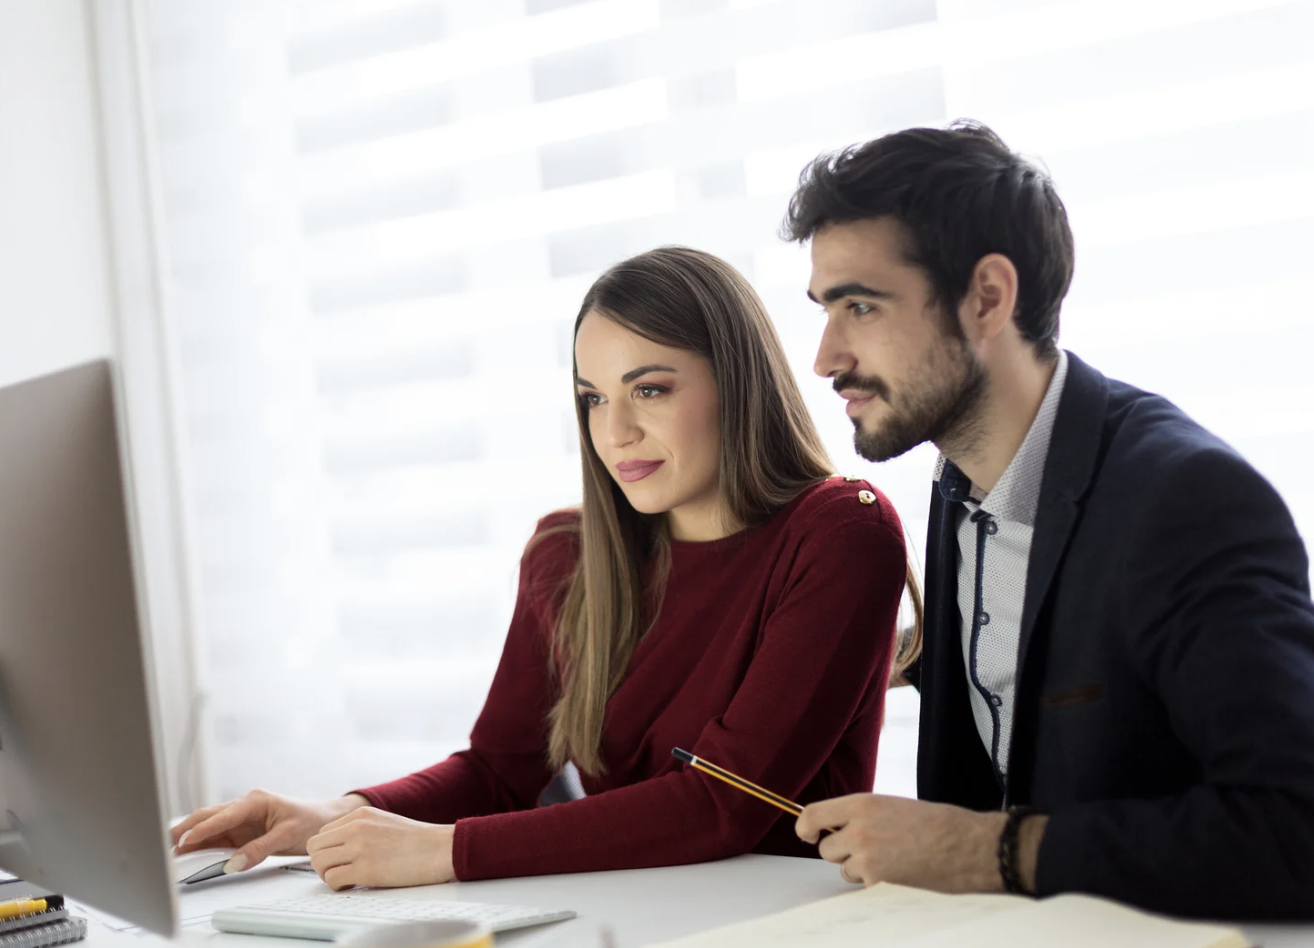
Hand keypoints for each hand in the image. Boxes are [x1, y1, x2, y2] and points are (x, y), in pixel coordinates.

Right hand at [171, 790, 368, 872]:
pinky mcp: (241, 831)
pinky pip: (217, 837)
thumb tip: (234, 863)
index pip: (223, 814)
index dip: (203, 828)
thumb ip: (260, 849)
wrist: (325, 819)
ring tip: (170, 852)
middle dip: (186, 829)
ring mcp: (241, 819)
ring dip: (191, 838)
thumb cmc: (310, 820)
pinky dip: (202, 845)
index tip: (186, 840)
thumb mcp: (287, 835)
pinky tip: (189, 853)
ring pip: (209, 827)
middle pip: (208, 816)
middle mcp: (245, 807)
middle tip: (164, 844)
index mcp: (256, 800)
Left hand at [307, 807, 455, 889]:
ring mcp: (360, 848)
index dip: (328, 850)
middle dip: (322, 862)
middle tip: (338, 870)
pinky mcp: (365, 869)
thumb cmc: (419, 840)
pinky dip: (337, 886)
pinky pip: (332, 879)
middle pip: (315, 846)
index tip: (340, 859)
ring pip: (318, 862)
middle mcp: (356, 828)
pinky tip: (353, 884)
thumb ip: (362, 828)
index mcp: (361, 814)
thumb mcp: (385, 821)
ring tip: (346, 878)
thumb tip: (343, 845)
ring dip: (327, 875)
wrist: (441, 848)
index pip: (323, 832)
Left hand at [796, 794, 1008, 892]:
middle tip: (870, 850)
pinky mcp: (878, 884)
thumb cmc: (940, 824)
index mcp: (862, 804)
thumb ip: (863, 816)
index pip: (812, 815)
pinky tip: (901, 875)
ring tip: (893, 861)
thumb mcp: (893, 806)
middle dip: (842, 852)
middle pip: (825, 849)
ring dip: (859, 869)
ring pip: (844, 870)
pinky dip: (877, 886)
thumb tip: (840, 828)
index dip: (805, 827)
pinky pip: (863, 888)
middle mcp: (858, 830)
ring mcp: (867, 859)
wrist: (971, 846)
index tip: (808, 834)